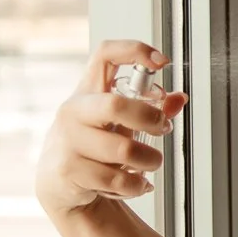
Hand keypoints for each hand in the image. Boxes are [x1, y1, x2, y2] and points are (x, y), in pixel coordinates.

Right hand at [35, 39, 187, 218]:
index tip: (161, 62)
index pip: (105, 55)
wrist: (59, 184)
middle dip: (150, 119)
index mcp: (88, 91)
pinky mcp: (69, 170)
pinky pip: (116, 179)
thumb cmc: (91, 146)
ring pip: (123, 150)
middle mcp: (74, 111)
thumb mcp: (119, 124)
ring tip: (151, 163)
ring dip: (149, 160)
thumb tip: (178, 100)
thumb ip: (150, 110)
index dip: (134, 51)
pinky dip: (135, 185)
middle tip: (163, 128)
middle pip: (115, 105)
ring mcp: (68, 141)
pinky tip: (136, 183)